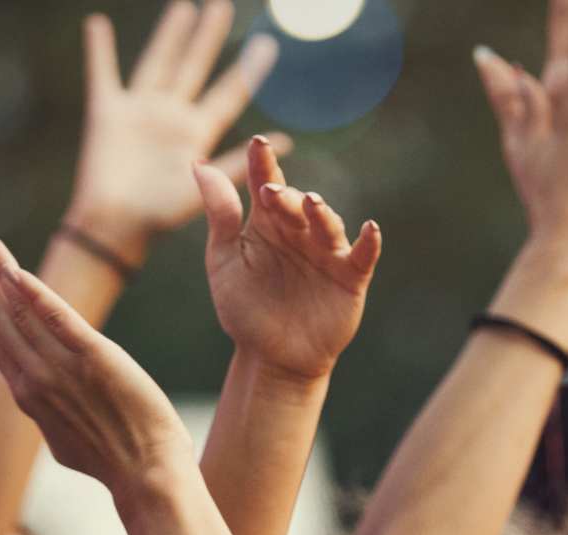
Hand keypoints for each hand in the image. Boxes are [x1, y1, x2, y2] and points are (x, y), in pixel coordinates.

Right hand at [0, 231, 193, 494]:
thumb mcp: (69, 440)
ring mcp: (61, 369)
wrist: (146, 475)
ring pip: (19, 312)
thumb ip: (52, 415)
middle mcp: (35, 380)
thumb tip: (45, 408)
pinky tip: (15, 268)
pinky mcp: (94, 358)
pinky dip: (33, 291)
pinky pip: (56, 318)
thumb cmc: (117, 462)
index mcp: (29, 397)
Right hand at [67, 1, 288, 262]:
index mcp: (197, 135)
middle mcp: (171, 118)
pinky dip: (100, 51)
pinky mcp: (107, 115)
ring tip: (183, 9)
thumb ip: (240, 163)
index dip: (248, 71)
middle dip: (208, 38)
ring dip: (170, 36)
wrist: (115, 229)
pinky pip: (103, 74)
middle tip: (222, 8)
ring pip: (158, 62)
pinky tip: (98, 23)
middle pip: (194, 67)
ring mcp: (140, 113)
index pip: (229, 94)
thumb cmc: (161, 217)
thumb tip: (286, 143)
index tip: (269, 45)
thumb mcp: (208, 191)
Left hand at [195, 137, 382, 381]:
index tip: (258, 143)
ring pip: (328, 224)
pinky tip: (369, 229)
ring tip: (313, 205)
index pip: (265, 183)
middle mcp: (299, 231)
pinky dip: (370, 242)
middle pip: (296, 203)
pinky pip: (363, 255)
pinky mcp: (350, 277)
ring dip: (322, 213)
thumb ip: (218, 214)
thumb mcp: (223, 261)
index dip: (263, 164)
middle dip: (286, 196)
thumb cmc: (245, 310)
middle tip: (272, 191)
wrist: (271, 358)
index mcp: (267, 222)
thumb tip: (197, 164)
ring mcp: (327, 252)